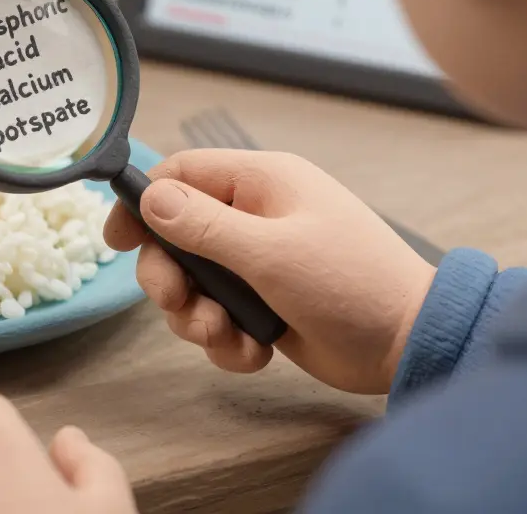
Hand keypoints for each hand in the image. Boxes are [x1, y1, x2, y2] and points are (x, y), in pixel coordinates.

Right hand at [105, 149, 436, 394]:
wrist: (409, 344)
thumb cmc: (349, 283)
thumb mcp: (270, 251)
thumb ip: (203, 224)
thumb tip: (148, 197)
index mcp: (260, 183)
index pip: (180, 174)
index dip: (143, 204)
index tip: (117, 241)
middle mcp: (253, 217)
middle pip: (175, 237)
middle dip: (168, 277)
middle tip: (177, 304)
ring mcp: (257, 263)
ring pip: (191, 284)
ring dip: (195, 317)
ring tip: (224, 335)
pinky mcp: (263, 305)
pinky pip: (217, 317)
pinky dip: (225, 341)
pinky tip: (253, 353)